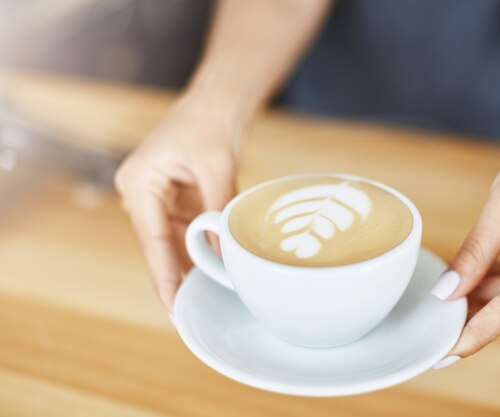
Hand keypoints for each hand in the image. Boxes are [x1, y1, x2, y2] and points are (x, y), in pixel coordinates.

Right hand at [115, 95, 237, 311]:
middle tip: (189, 314)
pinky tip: (207, 272)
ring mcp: (153, 199)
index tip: (172, 308)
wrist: (213, 106)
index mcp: (140, 184)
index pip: (151, 240)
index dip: (163, 277)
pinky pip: (180, 233)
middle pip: (156, 247)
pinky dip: (194, 250)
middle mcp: (139, 195)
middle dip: (174, 278)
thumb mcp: (217, 171)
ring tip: (202, 299)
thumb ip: (216, 212)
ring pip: (168, 243)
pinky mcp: (169, 201)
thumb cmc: (209, 126)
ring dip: (186, 266)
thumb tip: (221, 253)